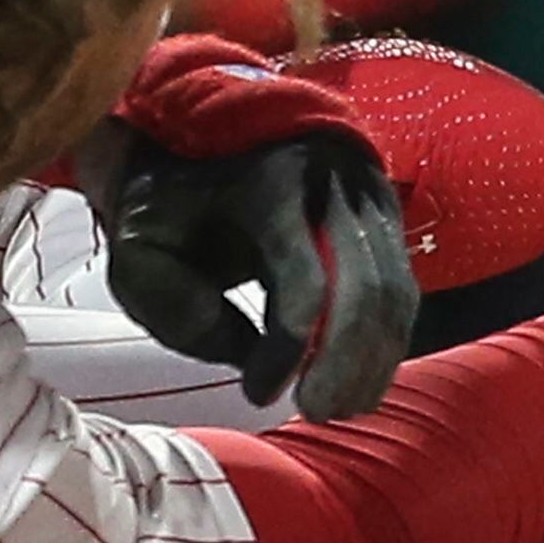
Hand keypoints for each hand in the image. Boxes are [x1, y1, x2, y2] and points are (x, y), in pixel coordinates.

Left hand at [83, 121, 420, 421]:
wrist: (202, 130)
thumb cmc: (168, 200)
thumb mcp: (142, 246)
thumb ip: (172, 306)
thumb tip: (247, 355)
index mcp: (269, 186)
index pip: (303, 281)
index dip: (287, 351)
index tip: (257, 393)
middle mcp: (333, 186)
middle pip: (366, 289)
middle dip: (344, 364)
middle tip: (316, 411)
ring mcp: (367, 197)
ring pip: (395, 293)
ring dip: (372, 362)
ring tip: (337, 406)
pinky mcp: (383, 216)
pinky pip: (401, 288)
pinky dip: (384, 341)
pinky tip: (355, 379)